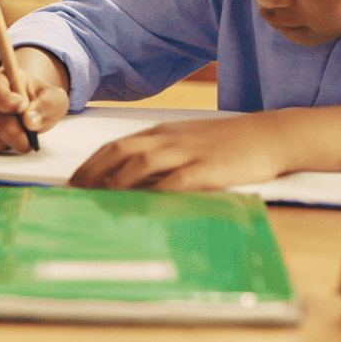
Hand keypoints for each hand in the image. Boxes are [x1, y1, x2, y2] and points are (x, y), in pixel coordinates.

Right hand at [0, 50, 69, 153]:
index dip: (7, 101)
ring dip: (8, 143)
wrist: (24, 105)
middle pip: (2, 126)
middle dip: (21, 136)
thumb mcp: (54, 98)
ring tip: (13, 129)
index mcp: (0, 76)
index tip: (22, 106)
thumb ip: (49, 104)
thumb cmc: (38, 100)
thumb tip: (30, 120)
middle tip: (29, 132)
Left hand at [71, 114, 286, 189]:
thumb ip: (161, 158)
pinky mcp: (207, 169)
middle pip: (119, 152)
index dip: (89, 164)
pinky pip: (175, 181)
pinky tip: (139, 208)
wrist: (269, 135)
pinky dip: (154, 194)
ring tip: (96, 202)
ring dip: (114, 183)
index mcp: (161, 132)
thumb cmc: (226, 143)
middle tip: (72, 195)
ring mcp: (187, 153)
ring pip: (140, 163)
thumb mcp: (187, 143)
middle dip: (91, 174)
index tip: (71, 183)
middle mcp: (167, 139)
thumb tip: (130, 183)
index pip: (115, 145)